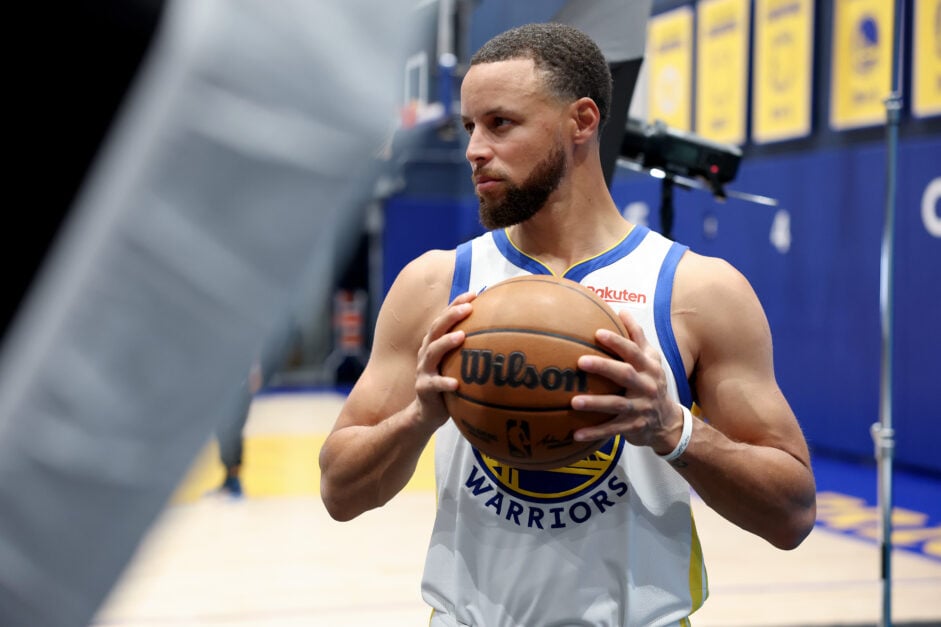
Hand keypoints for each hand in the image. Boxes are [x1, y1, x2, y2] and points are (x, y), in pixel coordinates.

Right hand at [413, 292, 475, 428]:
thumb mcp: (456, 364)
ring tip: (461, 336)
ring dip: (446, 342)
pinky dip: (444, 382)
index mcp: (434, 344)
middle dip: (451, 316)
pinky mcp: (424, 388)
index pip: (444, 318)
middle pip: (436, 329)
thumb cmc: (447, 385)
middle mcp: (426, 353)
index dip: (456, 304)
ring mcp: (423, 370)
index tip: (473, 294)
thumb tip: (500, 335)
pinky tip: (456, 384)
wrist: (426, 413)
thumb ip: (469, 350)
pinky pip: (434, 384)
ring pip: (432, 352)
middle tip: (468, 308)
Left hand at [570, 309, 683, 453]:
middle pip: (625, 374)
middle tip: (580, 362)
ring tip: (574, 402)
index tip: (598, 333)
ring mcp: (640, 408)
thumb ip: (637, 337)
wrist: (668, 422)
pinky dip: (594, 432)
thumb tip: (622, 311)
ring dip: (595, 403)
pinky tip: (575, 434)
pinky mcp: (633, 427)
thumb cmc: (652, 383)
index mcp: (649, 367)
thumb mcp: (651, 360)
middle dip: (603, 367)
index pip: (633, 351)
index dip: (617, 342)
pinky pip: (611, 430)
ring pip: (616, 404)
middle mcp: (646, 386)